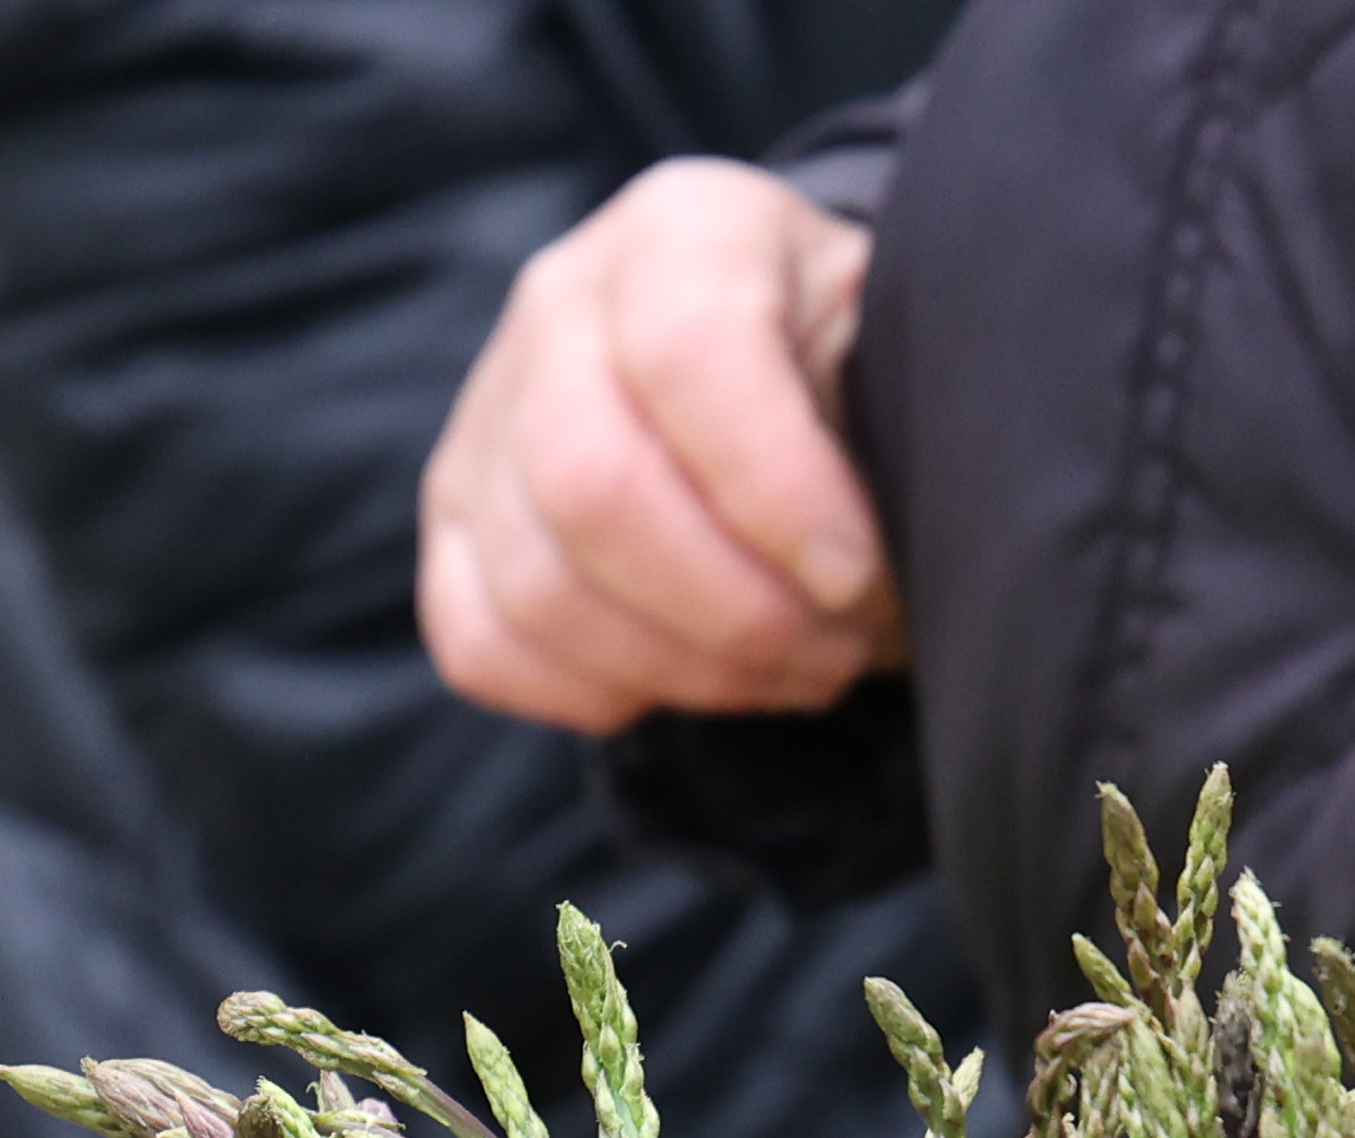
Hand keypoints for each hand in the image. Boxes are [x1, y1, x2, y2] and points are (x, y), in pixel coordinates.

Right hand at [422, 159, 900, 733]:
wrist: (795, 370)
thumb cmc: (858, 369)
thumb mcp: (899, 346)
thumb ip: (891, 409)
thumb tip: (863, 555)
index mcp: (685, 229)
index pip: (688, 352)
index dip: (775, 490)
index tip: (857, 575)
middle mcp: (561, 304)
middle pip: (589, 483)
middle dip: (732, 608)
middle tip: (836, 646)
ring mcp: (488, 417)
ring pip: (542, 586)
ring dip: (688, 669)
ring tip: (796, 667)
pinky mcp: (455, 523)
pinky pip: (484, 644)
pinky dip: (596, 692)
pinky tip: (692, 679)